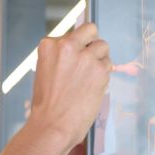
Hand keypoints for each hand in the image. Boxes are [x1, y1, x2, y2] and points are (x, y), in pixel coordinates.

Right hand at [29, 23, 109, 152]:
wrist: (52, 125)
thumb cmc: (47, 105)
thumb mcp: (46, 71)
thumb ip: (61, 57)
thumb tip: (79, 50)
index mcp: (49, 45)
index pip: (71, 34)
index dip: (76, 47)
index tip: (75, 59)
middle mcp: (67, 45)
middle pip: (90, 29)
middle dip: (91, 42)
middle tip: (89, 58)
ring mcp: (85, 56)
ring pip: (103, 46)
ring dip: (100, 58)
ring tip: (91, 77)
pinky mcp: (100, 69)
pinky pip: (108, 64)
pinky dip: (104, 74)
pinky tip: (94, 87)